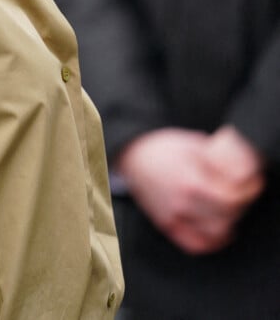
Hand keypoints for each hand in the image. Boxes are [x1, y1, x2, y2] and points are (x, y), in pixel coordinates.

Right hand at [114, 127, 262, 254]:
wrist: (133, 154)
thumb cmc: (162, 146)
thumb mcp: (193, 143)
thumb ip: (217, 158)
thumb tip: (241, 169)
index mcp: (191, 180)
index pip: (231, 197)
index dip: (248, 191)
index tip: (254, 184)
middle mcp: (183, 203)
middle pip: (227, 215)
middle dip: (241, 204)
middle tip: (244, 194)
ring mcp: (174, 216)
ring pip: (214, 233)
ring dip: (229, 223)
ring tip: (232, 210)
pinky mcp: (166, 224)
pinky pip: (194, 244)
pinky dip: (211, 243)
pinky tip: (218, 232)